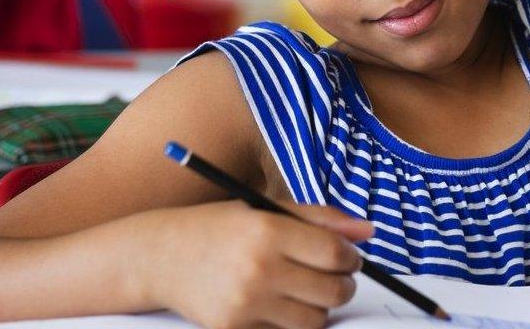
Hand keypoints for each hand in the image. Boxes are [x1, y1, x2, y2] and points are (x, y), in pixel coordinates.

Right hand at [145, 201, 370, 328]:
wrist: (161, 257)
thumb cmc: (219, 229)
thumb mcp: (266, 210)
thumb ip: (320, 219)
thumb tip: (368, 231)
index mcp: (268, 229)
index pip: (335, 253)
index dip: (351, 257)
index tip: (348, 257)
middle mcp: (257, 267)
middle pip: (333, 291)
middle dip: (343, 285)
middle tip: (333, 277)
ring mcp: (245, 303)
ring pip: (315, 321)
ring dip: (319, 308)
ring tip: (304, 291)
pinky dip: (289, 323)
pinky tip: (276, 304)